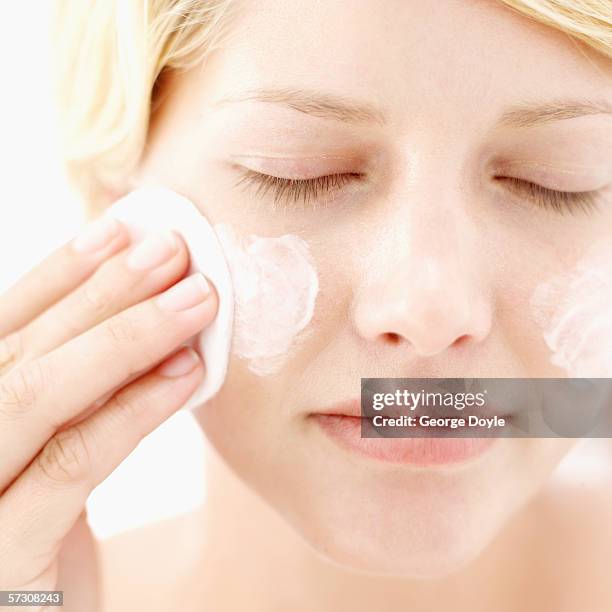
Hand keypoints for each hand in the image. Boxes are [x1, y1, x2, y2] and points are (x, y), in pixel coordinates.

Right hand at [0, 216, 216, 610]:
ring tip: (196, 296)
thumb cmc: (39, 540)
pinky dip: (134, 409)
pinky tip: (188, 372)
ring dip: (127, 336)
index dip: (63, 272)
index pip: (9, 327)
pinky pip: (75, 462)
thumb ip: (75, 393)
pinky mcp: (5, 555)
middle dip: (106, 291)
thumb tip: (139, 314)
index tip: (122, 228)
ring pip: (42, 394)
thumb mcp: (46, 454)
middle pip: (29, 349)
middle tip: (173, 248)